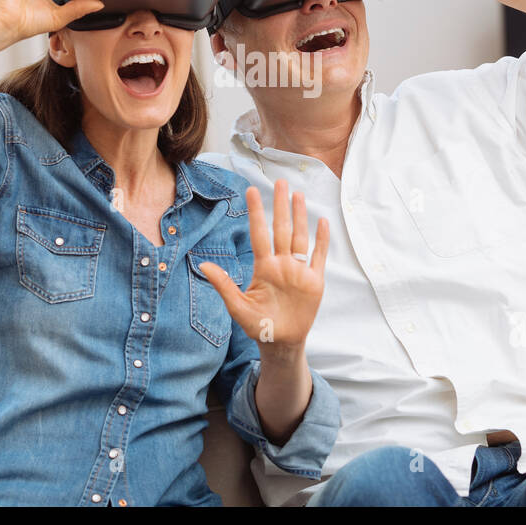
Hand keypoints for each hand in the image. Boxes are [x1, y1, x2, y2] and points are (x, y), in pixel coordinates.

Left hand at [199, 180, 328, 357]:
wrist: (280, 343)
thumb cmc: (258, 325)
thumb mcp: (238, 307)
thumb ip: (224, 285)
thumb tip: (204, 265)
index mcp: (264, 267)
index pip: (259, 233)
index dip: (256, 212)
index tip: (251, 190)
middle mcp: (282, 264)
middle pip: (282, 229)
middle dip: (281, 205)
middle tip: (281, 181)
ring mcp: (299, 271)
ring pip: (300, 237)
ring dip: (300, 216)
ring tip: (298, 195)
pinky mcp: (314, 281)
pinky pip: (318, 256)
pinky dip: (322, 240)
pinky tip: (322, 222)